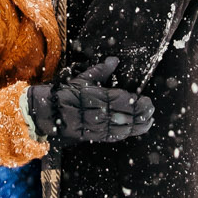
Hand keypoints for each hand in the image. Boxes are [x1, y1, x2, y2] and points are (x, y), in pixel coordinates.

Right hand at [28, 57, 153, 143]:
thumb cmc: (65, 93)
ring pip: (122, 129)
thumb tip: (114, 60)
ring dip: (137, 127)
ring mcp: (96, 127)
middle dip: (141, 115)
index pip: (124, 101)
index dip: (138, 103)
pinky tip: (132, 132)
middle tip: (151, 112)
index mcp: (98, 97)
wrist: (46, 113)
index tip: (147, 101)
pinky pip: (111, 137)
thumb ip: (101, 71)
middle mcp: (99, 113)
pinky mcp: (92, 136)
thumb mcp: (82, 79)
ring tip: (148, 123)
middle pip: (126, 116)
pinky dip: (124, 134)